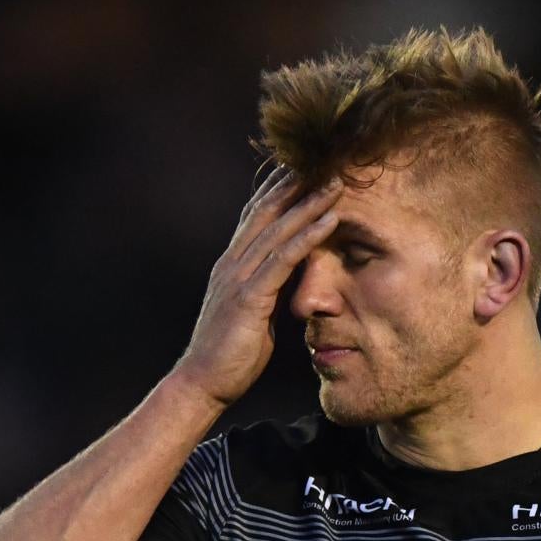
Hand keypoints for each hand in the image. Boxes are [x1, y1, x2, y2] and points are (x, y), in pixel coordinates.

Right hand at [170, 169, 342, 407]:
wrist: (203, 383)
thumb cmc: (230, 355)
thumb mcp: (252, 315)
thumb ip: (266, 292)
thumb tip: (285, 283)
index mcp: (231, 266)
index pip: (255, 217)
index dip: (277, 189)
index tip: (302, 167)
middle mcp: (232, 263)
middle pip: (265, 211)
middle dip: (293, 183)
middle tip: (323, 157)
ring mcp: (239, 277)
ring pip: (277, 228)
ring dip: (309, 203)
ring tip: (337, 182)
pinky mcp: (249, 297)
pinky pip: (284, 258)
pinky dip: (308, 235)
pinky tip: (330, 219)